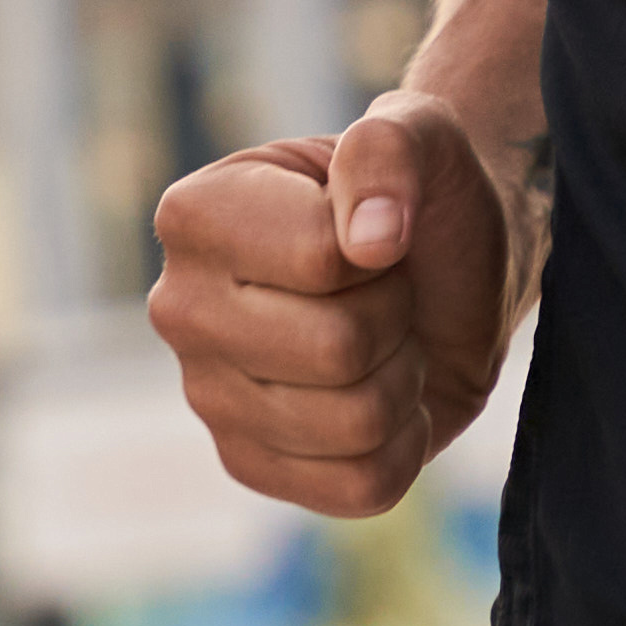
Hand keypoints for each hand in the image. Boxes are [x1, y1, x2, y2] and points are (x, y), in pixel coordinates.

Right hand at [145, 95, 519, 519]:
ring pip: (353, 423)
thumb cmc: (421, 199)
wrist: (446, 276)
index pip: (321, 259)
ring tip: (384, 339)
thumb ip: (392, 150)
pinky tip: (380, 395)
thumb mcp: (424, 137)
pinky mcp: (248, 465)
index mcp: (195, 214)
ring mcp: (207, 396)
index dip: (381, 249)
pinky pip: (359, 487)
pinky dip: (402, 444)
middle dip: (396, 316)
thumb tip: (369, 238)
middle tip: (386, 290)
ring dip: (402, 379)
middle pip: (336, 349)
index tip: (373, 231)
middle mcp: (180, 308)